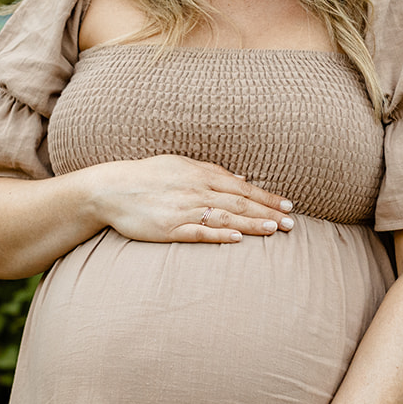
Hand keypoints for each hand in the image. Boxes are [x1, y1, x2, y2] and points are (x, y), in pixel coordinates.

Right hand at [87, 155, 294, 243]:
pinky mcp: (169, 228)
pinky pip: (199, 232)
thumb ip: (212, 172)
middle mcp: (196, 191)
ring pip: (225, 217)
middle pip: (239, 203)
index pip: (242, 188)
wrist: (111, 189)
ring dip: (251, 223)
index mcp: (201, 175)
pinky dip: (219, 234)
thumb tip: (243, 180)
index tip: (288, 206)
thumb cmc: (148, 176)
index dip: (267, 198)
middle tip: (291, 223)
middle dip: (267, 213)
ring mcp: (183, 210)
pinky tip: (237, 238)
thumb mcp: (182, 165)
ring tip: (274, 230)